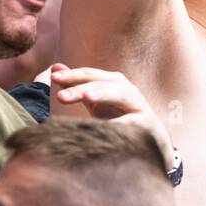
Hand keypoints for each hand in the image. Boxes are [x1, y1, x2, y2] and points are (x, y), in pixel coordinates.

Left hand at [50, 64, 174, 169]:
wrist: (151, 138)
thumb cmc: (119, 116)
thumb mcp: (96, 100)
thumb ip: (77, 85)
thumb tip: (54, 68)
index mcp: (113, 81)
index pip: (89, 75)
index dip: (72, 76)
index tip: (53, 78)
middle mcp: (126, 89)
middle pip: (101, 84)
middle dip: (81, 89)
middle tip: (61, 97)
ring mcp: (137, 104)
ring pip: (119, 95)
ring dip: (103, 94)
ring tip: (88, 97)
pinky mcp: (146, 122)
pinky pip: (131, 121)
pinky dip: (120, 122)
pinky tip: (107, 126)